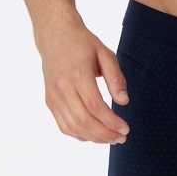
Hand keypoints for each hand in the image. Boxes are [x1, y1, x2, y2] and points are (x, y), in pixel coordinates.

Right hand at [36, 19, 129, 143]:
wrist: (55, 37)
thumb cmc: (82, 44)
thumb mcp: (105, 53)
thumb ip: (116, 78)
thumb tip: (124, 101)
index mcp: (78, 74)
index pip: (95, 106)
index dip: (111, 122)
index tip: (125, 128)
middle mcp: (62, 88)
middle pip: (84, 121)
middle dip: (105, 134)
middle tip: (121, 137)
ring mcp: (53, 97)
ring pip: (73, 127)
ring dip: (94, 138)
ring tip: (111, 138)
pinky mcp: (50, 102)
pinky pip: (64, 126)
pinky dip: (80, 135)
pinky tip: (94, 134)